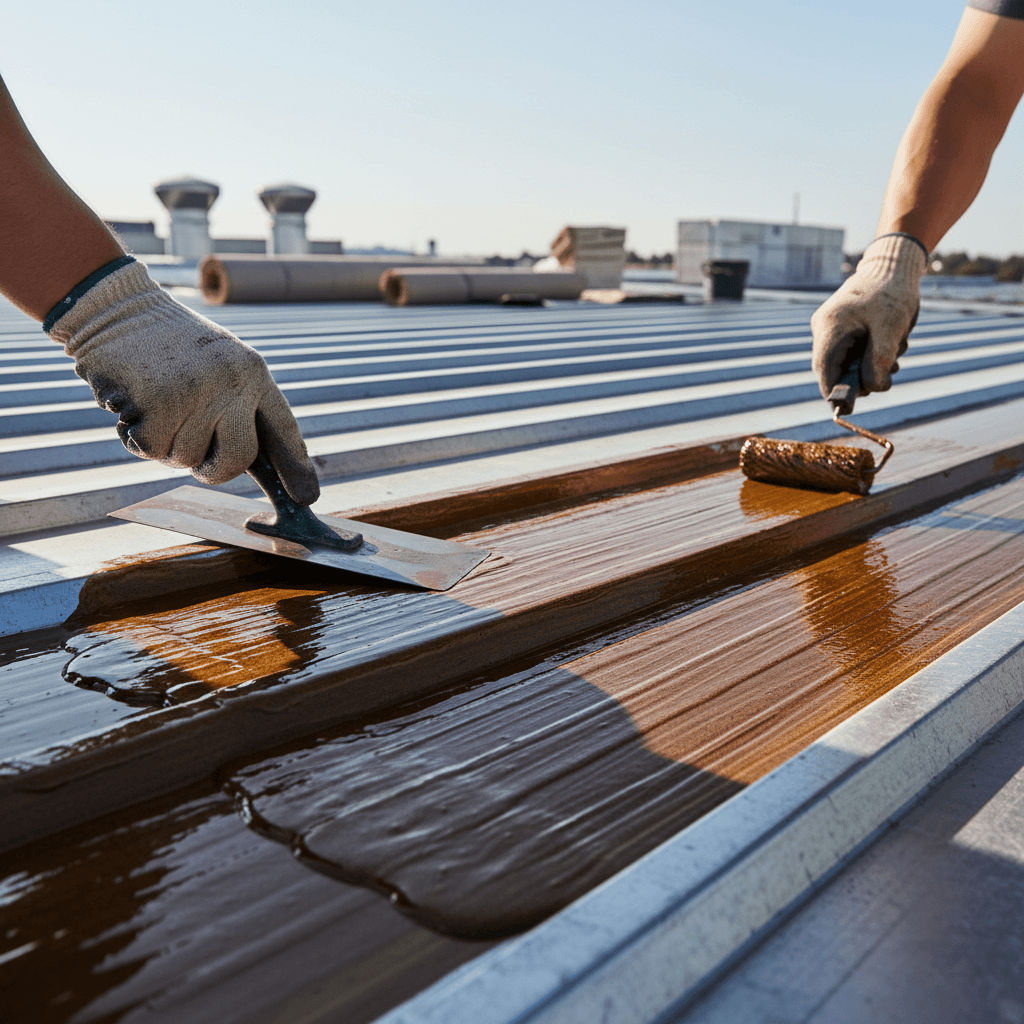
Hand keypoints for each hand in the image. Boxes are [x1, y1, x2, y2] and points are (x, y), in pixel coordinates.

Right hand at [45, 258, 319, 503]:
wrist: (114, 307)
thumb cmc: (166, 344)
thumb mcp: (217, 364)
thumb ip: (236, 405)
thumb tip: (249, 461)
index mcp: (253, 373)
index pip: (282, 429)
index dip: (296, 467)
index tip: (307, 498)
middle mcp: (233, 382)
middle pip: (238, 459)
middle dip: (214, 471)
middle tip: (198, 466)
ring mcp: (198, 392)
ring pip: (186, 458)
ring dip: (165, 445)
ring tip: (154, 406)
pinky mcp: (159, 402)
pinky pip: (151, 449)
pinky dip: (135, 437)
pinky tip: (131, 404)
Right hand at [811, 234, 925, 399]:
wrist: (893, 263)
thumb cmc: (894, 292)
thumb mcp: (892, 329)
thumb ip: (879, 361)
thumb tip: (871, 388)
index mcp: (831, 326)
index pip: (823, 369)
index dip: (834, 391)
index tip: (847, 407)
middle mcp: (823, 326)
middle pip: (831, 367)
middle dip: (859, 377)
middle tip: (888, 376)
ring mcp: (829, 325)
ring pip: (842, 360)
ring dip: (867, 365)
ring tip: (894, 354)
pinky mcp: (838, 325)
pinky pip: (848, 350)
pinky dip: (867, 354)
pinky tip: (888, 344)